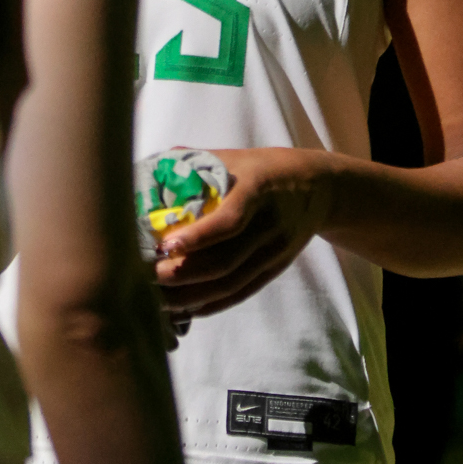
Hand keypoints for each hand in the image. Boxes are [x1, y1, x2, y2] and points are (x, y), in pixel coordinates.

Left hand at [153, 146, 335, 317]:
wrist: (319, 188)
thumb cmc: (264, 168)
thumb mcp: (234, 156)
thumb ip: (193, 162)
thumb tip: (145, 169)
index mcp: (258, 190)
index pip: (229, 221)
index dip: (197, 237)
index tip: (163, 246)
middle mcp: (270, 225)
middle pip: (225, 262)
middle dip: (181, 275)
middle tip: (143, 277)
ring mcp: (275, 253)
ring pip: (230, 285)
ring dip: (190, 296)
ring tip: (155, 298)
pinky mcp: (274, 270)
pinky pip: (240, 294)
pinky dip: (209, 305)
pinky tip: (182, 307)